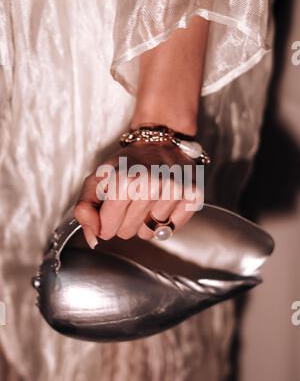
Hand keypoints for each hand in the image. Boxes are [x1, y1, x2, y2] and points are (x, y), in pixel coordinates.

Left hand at [74, 142, 202, 247]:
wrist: (161, 143)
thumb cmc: (128, 163)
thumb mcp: (98, 178)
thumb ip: (85, 208)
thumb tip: (92, 238)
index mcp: (124, 180)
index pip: (107, 229)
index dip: (105, 221)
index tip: (111, 205)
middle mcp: (152, 185)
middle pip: (126, 233)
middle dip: (124, 220)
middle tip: (131, 198)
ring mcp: (174, 191)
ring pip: (148, 234)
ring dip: (145, 220)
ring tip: (148, 197)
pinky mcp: (192, 197)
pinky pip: (170, 230)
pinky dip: (165, 220)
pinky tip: (163, 202)